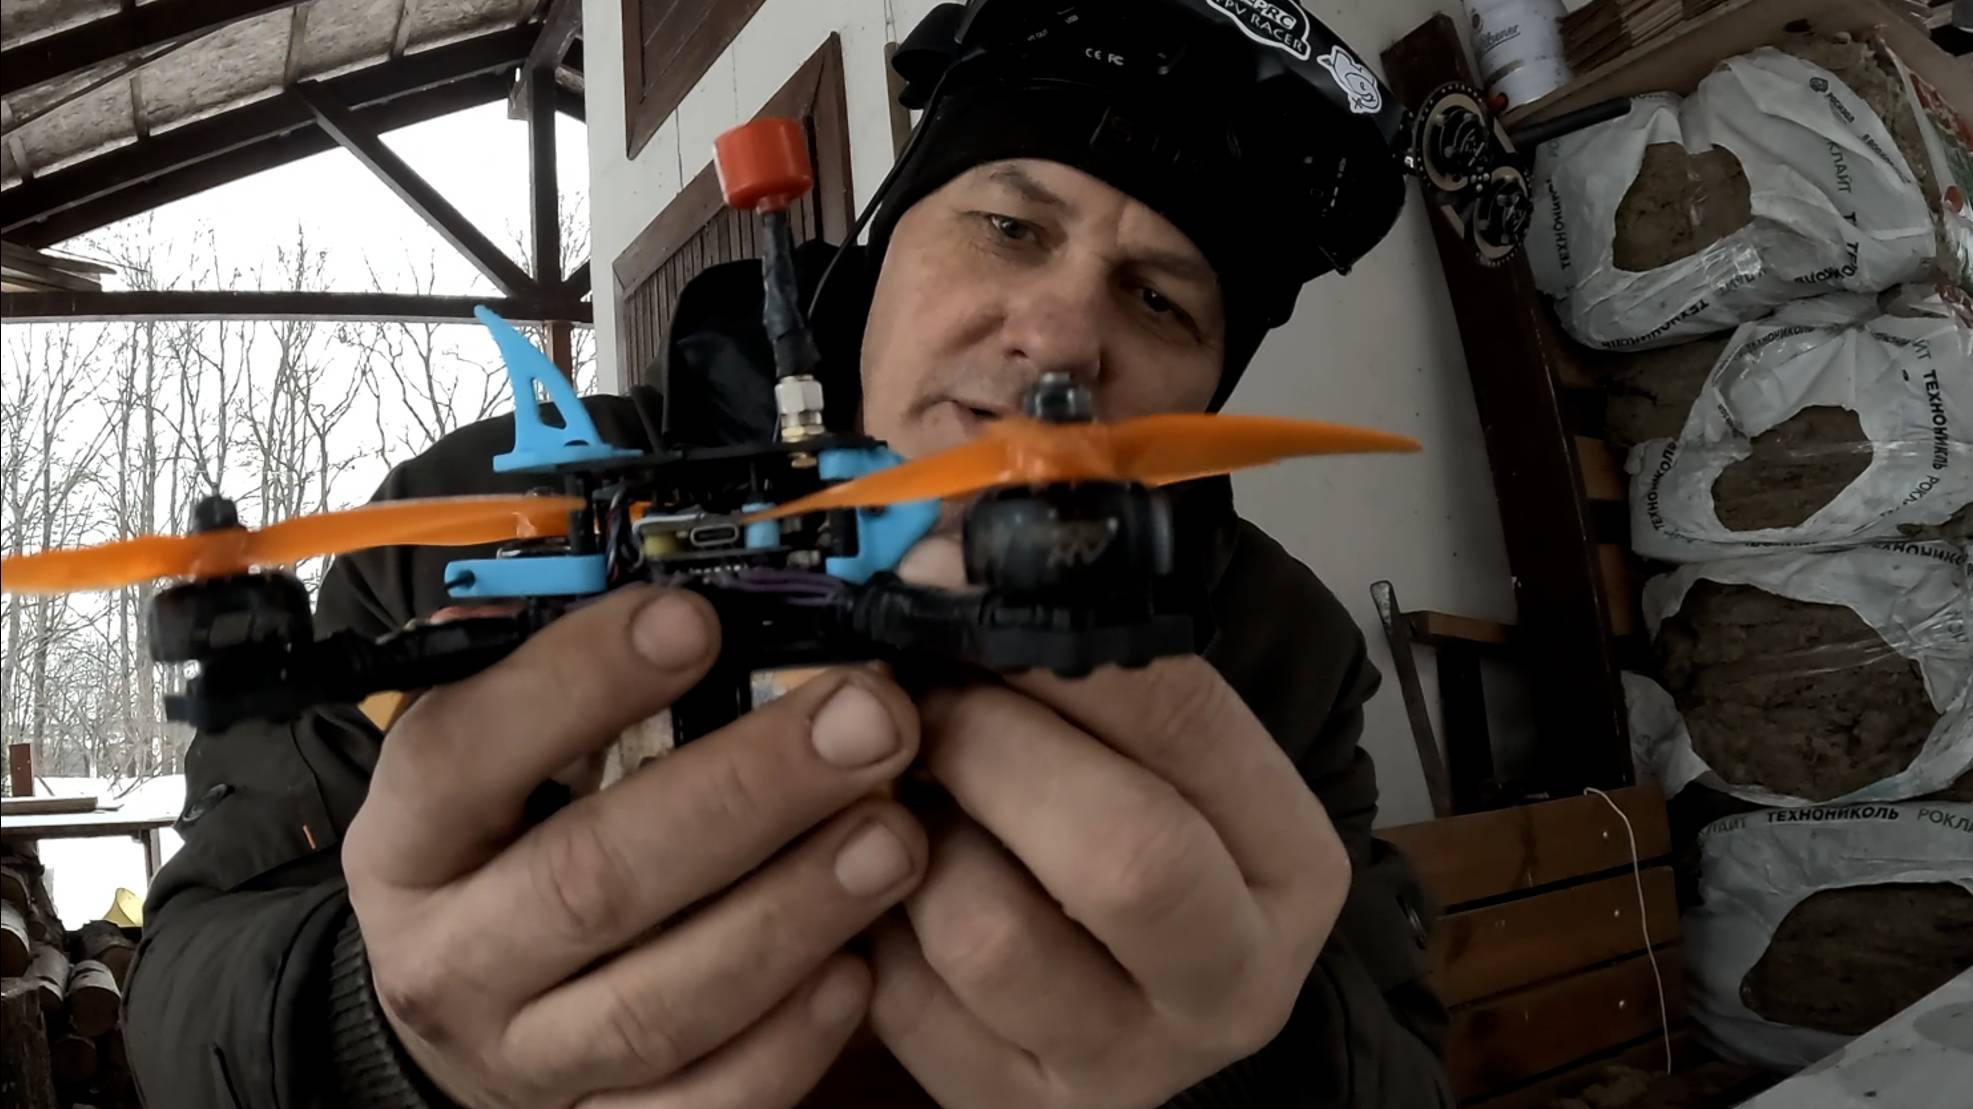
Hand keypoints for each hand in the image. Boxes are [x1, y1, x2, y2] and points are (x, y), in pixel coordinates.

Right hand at [341, 585, 928, 1108]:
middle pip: (591, 881)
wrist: (468, 1015)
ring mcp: (527, 1060)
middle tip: (867, 719)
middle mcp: (453, 957)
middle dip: (746, 792)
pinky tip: (860, 966)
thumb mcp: (498, 761)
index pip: (466, 751)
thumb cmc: (508, 850)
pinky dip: (789, 1041)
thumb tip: (677, 582)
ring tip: (894, 834)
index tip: (697, 618)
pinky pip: (702, 1107)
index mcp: (413, 837)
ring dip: (792, 912)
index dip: (579, 681)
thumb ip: (567, 687)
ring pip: (660, 1003)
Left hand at [870, 542, 1350, 1106]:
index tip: (960, 583)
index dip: (1059, 642)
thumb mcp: (1146, 752)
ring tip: (907, 797)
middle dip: (993, 745)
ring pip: (987, 932)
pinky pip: (899, 1002)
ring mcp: (1123, 1063)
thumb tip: (942, 543)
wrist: (1126, 1005)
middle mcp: (1231, 978)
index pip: (1192, 723)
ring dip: (914, 838)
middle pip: (1122, 853)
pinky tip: (883, 881)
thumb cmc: (1126, 836)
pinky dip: (864, 920)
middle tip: (924, 699)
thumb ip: (1078, 660)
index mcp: (1286, 862)